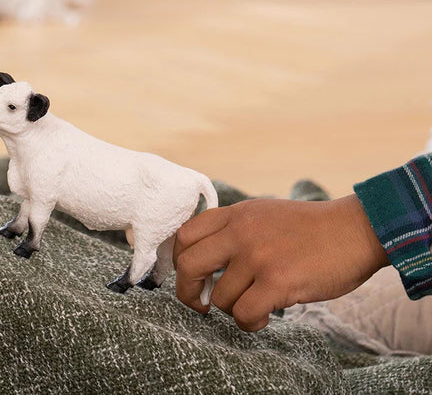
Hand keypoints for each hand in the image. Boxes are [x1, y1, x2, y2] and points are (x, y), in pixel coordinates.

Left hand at [173, 195, 388, 331]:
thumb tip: (204, 259)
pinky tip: (262, 318)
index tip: (190, 276)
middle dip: (187, 292)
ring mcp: (258, 257)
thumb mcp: (263, 213)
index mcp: (235, 215)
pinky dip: (248, 323)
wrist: (356, 230)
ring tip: (250, 307)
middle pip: (188, 265)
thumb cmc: (310, 228)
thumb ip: (234, 229)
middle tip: (200, 303)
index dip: (179, 260)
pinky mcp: (278, 281)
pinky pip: (243, 313)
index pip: (185, 235)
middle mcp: (241, 233)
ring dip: (229, 310)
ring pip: (219, 297)